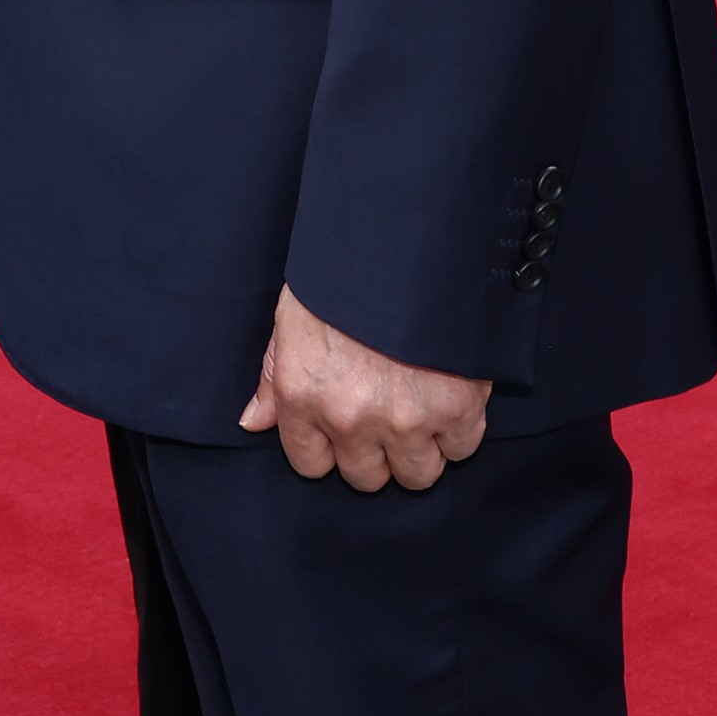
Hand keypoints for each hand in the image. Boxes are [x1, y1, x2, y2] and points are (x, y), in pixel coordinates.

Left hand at [239, 288, 489, 492]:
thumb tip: (254, 423)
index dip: (329, 446)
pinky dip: (459, 428)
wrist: (407, 237)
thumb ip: (274, 378)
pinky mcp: (457, 409)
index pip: (311, 464)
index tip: (344, 424)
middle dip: (376, 451)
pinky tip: (450, 394)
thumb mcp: (292, 318)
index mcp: (302, 396)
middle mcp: (349, 418)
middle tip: (386, 412)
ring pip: (417, 474)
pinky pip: (461, 448)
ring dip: (420, 447)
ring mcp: (405, 419)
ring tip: (421, 405)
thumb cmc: (344, 272)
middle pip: (365, 478)